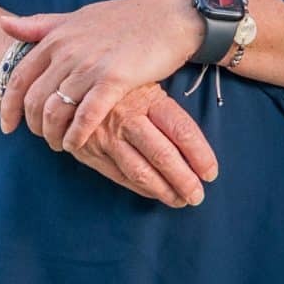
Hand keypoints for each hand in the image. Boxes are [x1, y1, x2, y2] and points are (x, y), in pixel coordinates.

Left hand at [3, 0, 202, 158]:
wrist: (168, 16)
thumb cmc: (123, 19)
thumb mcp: (76, 18)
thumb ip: (40, 25)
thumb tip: (2, 23)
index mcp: (55, 37)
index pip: (19, 78)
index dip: (9, 106)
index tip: (7, 127)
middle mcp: (67, 51)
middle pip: (34, 99)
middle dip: (33, 127)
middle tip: (42, 139)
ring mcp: (89, 65)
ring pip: (56, 110)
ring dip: (53, 135)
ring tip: (61, 145)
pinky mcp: (115, 79)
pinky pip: (86, 115)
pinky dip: (77, 134)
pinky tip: (77, 144)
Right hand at [58, 82, 216, 206]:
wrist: (73, 83)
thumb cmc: (121, 87)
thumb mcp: (147, 86)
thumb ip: (168, 113)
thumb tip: (198, 150)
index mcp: (148, 98)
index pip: (182, 130)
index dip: (200, 155)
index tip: (211, 173)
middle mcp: (127, 116)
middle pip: (163, 154)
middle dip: (184, 180)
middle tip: (197, 196)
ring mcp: (106, 134)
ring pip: (140, 170)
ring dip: (163, 191)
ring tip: (180, 201)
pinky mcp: (88, 149)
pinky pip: (119, 175)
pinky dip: (140, 189)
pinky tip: (154, 193)